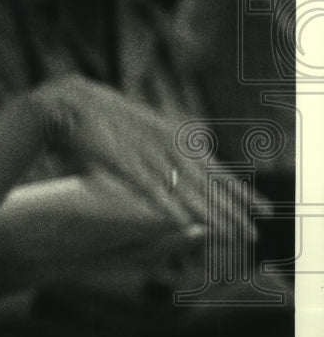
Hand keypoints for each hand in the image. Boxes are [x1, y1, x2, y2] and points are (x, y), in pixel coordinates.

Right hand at [30, 75, 247, 236]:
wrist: (74, 102)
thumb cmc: (105, 123)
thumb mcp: (140, 135)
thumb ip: (161, 150)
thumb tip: (173, 172)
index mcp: (174, 138)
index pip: (214, 169)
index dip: (239, 190)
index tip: (262, 208)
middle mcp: (168, 146)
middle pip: (207, 183)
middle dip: (233, 209)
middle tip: (255, 233)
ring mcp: (148, 155)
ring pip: (186, 189)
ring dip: (210, 213)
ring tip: (231, 234)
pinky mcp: (125, 163)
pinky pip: (151, 188)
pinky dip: (167, 204)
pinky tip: (183, 221)